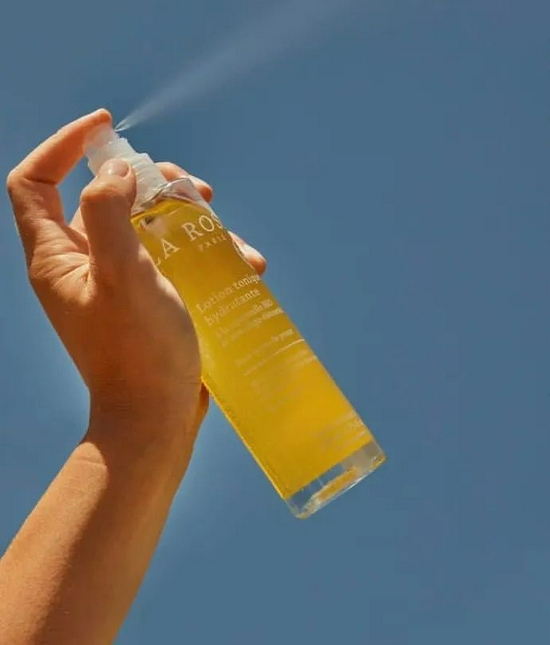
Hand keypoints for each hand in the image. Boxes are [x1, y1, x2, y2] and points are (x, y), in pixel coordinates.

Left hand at [7, 109, 265, 446]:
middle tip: (187, 184)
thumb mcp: (122, 276)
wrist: (158, 417)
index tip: (106, 127)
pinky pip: (170, 257)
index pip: (35, 181)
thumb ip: (109, 214)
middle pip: (103, 197)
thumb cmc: (137, 352)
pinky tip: (240, 260)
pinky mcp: (148, 299)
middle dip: (147, 180)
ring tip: (219, 221)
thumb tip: (117, 172)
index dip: (62, 146)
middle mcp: (81, 264)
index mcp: (57, 256)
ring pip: (145, 224)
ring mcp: (116, 282)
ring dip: (183, 213)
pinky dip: (200, 250)